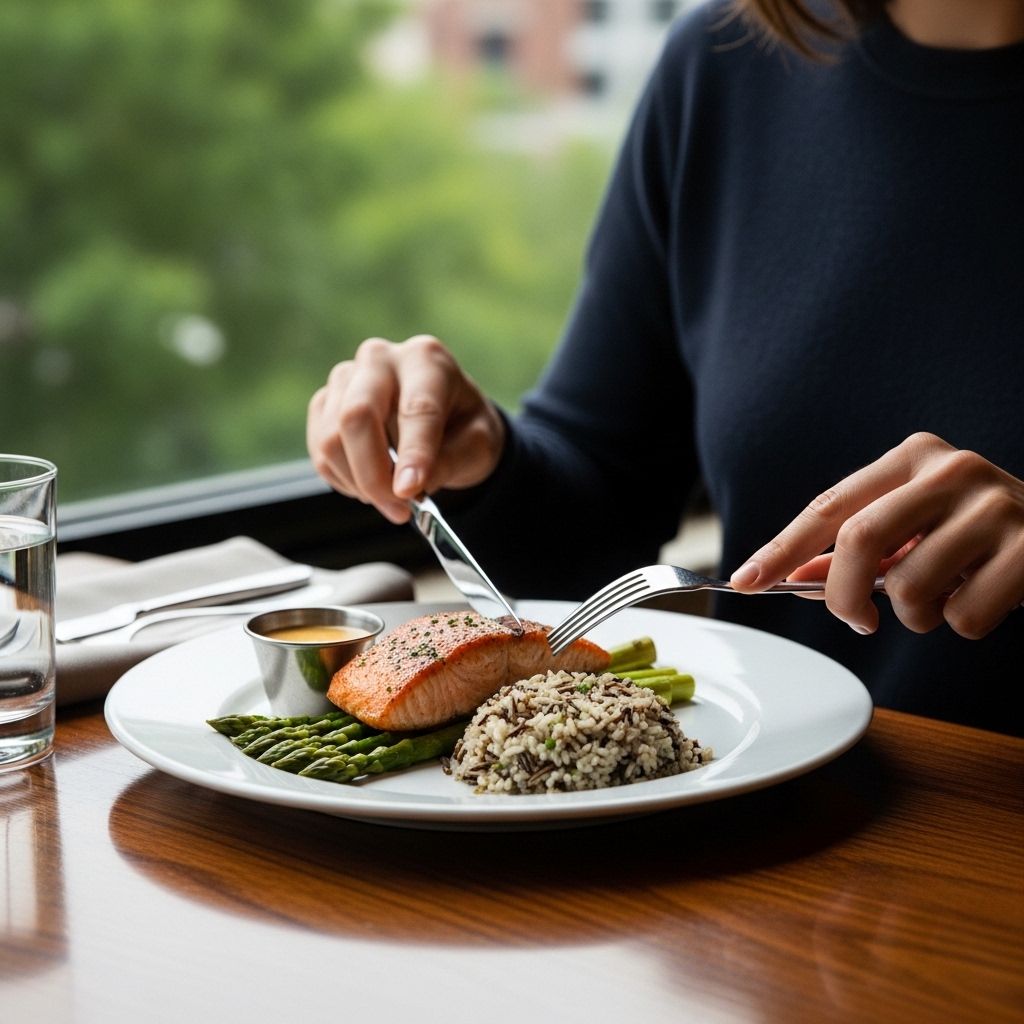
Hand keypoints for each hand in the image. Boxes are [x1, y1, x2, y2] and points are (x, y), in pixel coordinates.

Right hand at [306, 334, 505, 522]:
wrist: (445, 417)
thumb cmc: (463, 427)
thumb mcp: (477, 445)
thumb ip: (449, 462)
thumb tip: (408, 487)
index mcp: (426, 360)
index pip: (416, 408)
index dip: (413, 454)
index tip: (410, 492)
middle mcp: (380, 359)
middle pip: (357, 415)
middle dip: (374, 474)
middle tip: (398, 509)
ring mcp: (345, 378)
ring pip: (331, 439)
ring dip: (360, 483)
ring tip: (391, 497)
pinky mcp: (324, 404)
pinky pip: (320, 452)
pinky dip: (344, 479)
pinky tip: (371, 482)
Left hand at [729, 432, 1023, 637]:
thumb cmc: (980, 533)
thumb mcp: (918, 527)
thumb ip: (860, 548)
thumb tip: (797, 577)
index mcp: (913, 457)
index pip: (828, 506)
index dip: (781, 549)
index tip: (744, 581)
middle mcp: (952, 470)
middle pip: (858, 540)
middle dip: (843, 595)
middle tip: (857, 621)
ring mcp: (995, 506)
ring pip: (910, 587)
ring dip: (914, 616)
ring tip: (944, 599)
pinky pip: (963, 616)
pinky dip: (962, 626)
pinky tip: (986, 600)